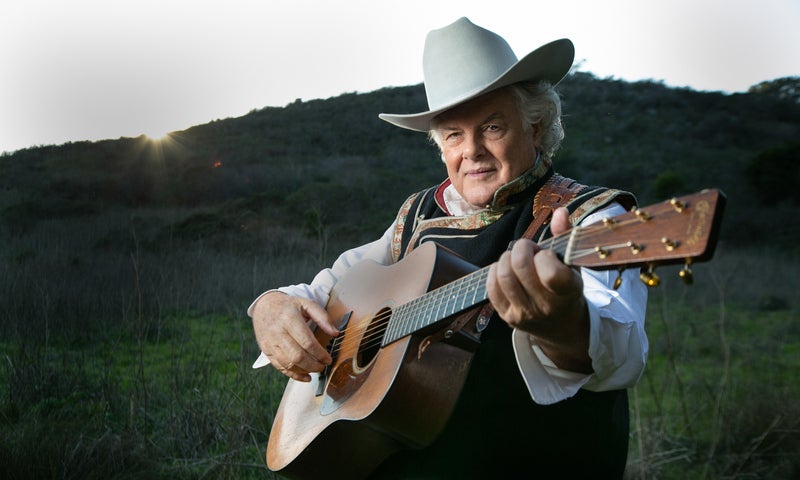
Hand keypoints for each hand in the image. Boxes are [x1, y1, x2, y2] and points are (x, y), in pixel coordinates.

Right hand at [251, 291, 339, 381]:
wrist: (264, 306)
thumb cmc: (288, 306)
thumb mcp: (306, 304)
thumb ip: (323, 317)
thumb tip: (335, 333)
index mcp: (289, 318)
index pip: (307, 342)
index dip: (320, 354)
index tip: (328, 359)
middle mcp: (278, 332)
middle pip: (297, 356)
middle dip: (313, 365)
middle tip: (323, 366)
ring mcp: (270, 343)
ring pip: (288, 364)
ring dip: (304, 370)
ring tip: (315, 369)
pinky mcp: (266, 351)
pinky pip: (280, 367)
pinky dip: (294, 375)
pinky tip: (305, 376)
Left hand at [485, 207, 591, 371]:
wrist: (562, 327)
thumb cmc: (567, 288)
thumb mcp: (573, 264)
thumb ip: (565, 236)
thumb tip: (560, 211)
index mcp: (568, 292)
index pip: (551, 272)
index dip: (544, 255)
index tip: (547, 254)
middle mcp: (546, 306)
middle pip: (520, 266)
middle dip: (521, 248)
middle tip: (528, 249)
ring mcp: (525, 314)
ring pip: (504, 275)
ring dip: (507, 258)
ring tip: (517, 259)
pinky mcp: (507, 317)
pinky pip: (492, 287)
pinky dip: (495, 271)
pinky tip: (507, 269)